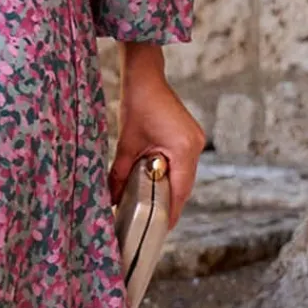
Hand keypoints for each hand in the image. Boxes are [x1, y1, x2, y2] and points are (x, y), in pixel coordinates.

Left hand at [108, 50, 205, 230]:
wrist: (145, 78)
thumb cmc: (137, 105)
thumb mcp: (126, 144)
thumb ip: (119, 174)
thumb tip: (112, 199)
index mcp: (184, 148)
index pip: (180, 189)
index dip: (171, 211)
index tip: (161, 229)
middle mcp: (195, 145)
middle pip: (185, 185)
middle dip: (170, 203)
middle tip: (155, 223)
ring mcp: (195, 140)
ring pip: (185, 175)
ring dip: (171, 189)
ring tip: (155, 207)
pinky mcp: (190, 137)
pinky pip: (183, 164)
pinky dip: (172, 175)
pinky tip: (158, 184)